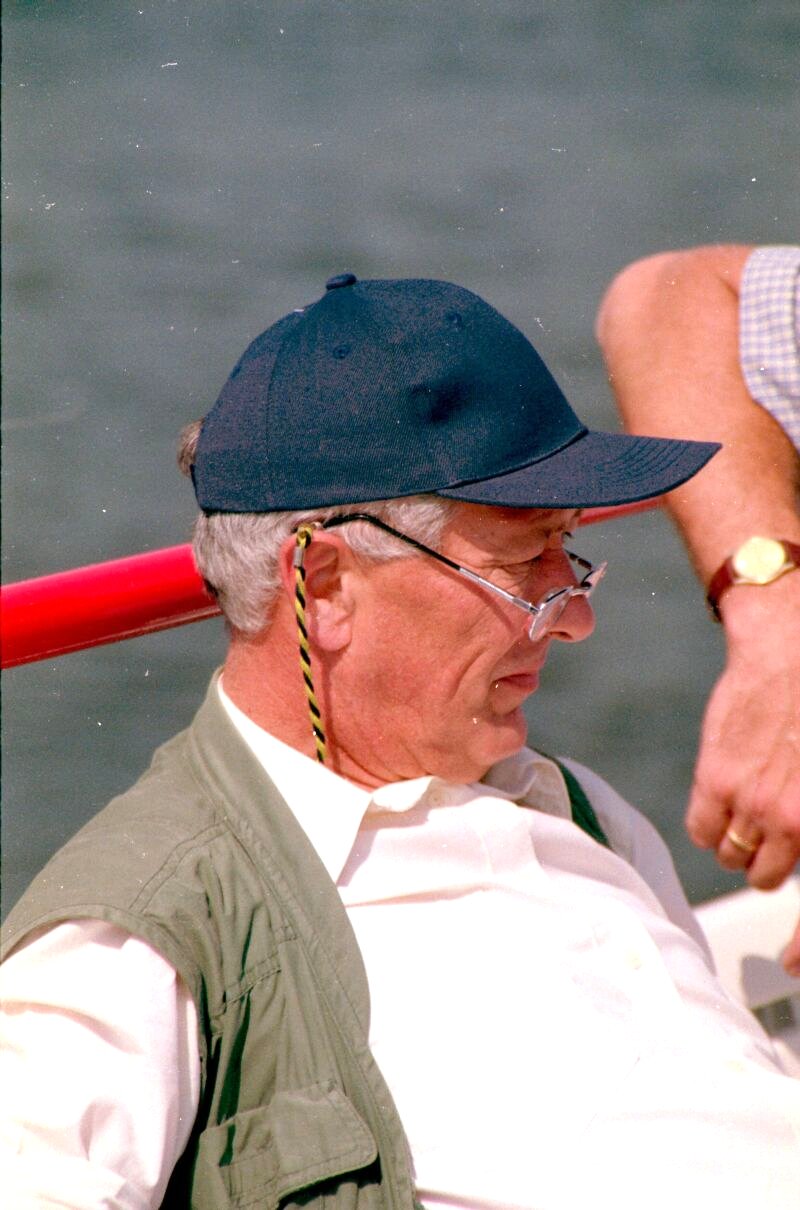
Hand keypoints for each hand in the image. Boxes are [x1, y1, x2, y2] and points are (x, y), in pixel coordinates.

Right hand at [685, 580, 799, 967]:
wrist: (790, 646)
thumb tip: (787, 839)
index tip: (790, 963)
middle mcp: (794, 821)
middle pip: (766, 879)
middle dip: (768, 863)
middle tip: (770, 837)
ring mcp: (755, 804)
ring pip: (731, 855)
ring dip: (738, 841)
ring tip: (749, 808)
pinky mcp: (718, 781)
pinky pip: (699, 831)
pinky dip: (708, 822)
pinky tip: (723, 797)